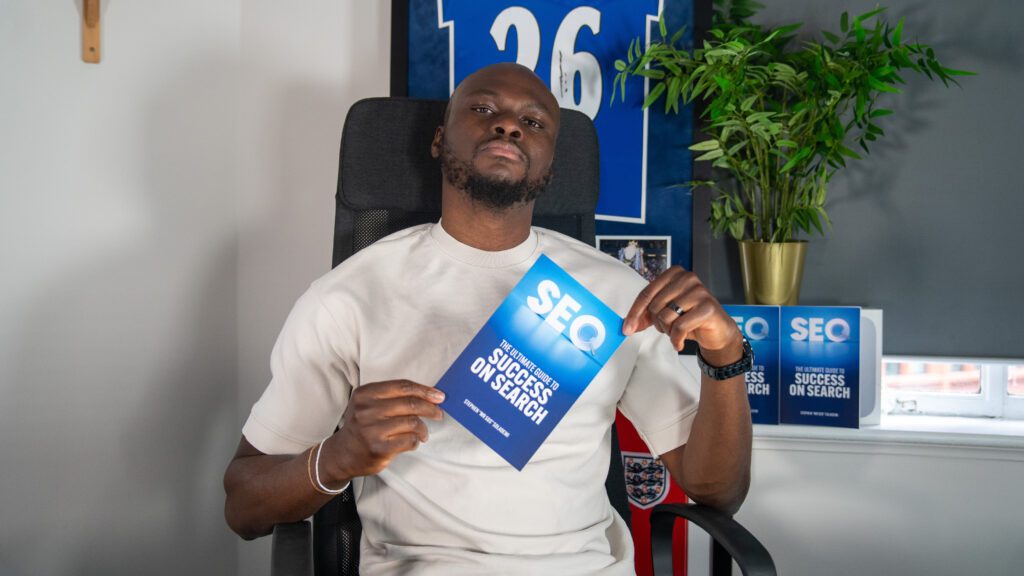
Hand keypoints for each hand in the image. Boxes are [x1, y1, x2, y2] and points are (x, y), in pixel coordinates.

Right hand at [322, 380, 444, 480]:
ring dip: (423, 429)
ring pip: (413, 422)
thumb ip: (393, 397)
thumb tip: (430, 394)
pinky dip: (416, 441)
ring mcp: (372, 430)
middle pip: (410, 403)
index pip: (402, 386)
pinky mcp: (379, 448)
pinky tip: (413, 441)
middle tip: (438, 413)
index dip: (424, 390)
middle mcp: (366, 410)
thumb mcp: (368, 404)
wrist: (342, 454)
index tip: (438, 395)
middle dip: (430, 408)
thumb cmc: (362, 426)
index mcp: (365, 394)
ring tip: (423, 433)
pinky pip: (409, 440)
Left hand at [622, 266, 742, 359]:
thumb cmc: (691, 318)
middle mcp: (687, 278)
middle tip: (667, 329)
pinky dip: (676, 339)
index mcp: (674, 274)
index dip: (635, 313)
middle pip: (655, 306)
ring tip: (676, 332)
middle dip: (657, 323)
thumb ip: (646, 316)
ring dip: (668, 331)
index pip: (646, 293)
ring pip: (666, 316)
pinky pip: (680, 327)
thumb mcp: (665, 314)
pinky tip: (680, 342)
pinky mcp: (708, 307)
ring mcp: (699, 291)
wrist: (717, 331)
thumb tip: (628, 325)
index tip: (627, 328)